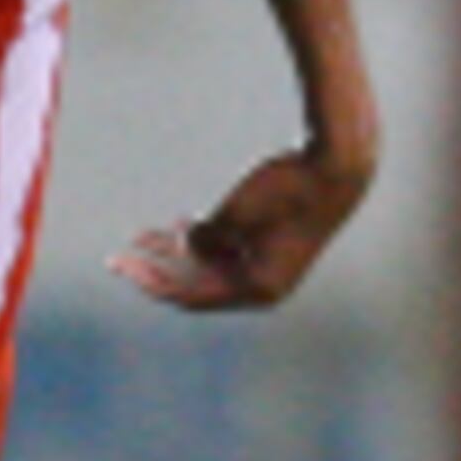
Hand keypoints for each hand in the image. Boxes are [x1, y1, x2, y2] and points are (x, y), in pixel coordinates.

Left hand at [110, 143, 371, 311]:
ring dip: (176, 252)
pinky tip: (178, 225)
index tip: (121, 266)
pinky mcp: (273, 248)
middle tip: (120, 255)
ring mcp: (269, 268)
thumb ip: (204, 237)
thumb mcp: (235, 213)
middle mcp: (264, 286)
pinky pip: (227, 252)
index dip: (152, 282)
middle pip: (196, 285)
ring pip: (209, 267)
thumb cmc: (289, 188)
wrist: (340, 164)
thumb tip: (190, 247)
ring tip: (143, 235)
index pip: (190, 296)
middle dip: (158, 268)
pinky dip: (202, 240)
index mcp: (258, 289)